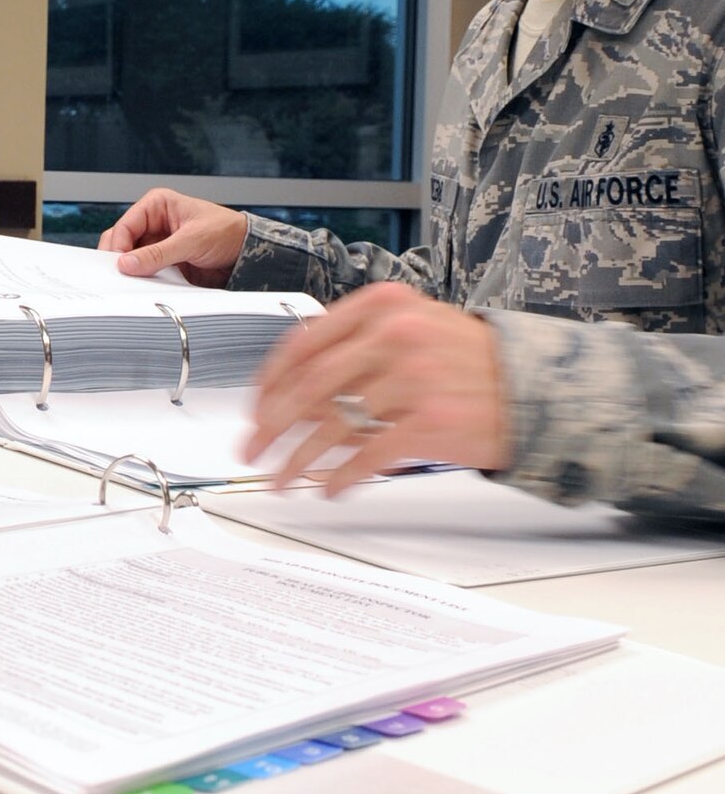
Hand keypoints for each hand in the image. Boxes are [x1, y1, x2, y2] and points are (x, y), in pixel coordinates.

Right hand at [98, 190, 247, 285]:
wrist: (247, 252)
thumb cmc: (227, 232)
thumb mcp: (192, 240)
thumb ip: (158, 253)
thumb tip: (128, 263)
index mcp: (158, 205)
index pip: (125, 225)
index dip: (119, 246)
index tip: (119, 265)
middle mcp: (154, 222)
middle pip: (123, 241)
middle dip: (120, 257)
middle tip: (121, 275)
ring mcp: (158, 242)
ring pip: (131, 257)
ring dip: (131, 269)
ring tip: (133, 281)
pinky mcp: (164, 260)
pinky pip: (145, 269)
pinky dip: (142, 278)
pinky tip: (144, 284)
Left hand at [247, 282, 511, 493]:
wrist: (539, 388)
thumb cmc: (470, 362)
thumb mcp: (414, 329)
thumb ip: (357, 349)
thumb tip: (295, 394)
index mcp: (383, 305)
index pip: (303, 343)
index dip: (268, 383)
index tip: (255, 408)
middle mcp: (394, 335)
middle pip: (307, 386)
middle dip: (271, 425)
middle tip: (253, 450)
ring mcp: (413, 377)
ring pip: (330, 425)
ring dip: (297, 459)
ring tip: (281, 478)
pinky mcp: (430, 421)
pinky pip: (367, 454)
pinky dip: (340, 476)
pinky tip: (329, 488)